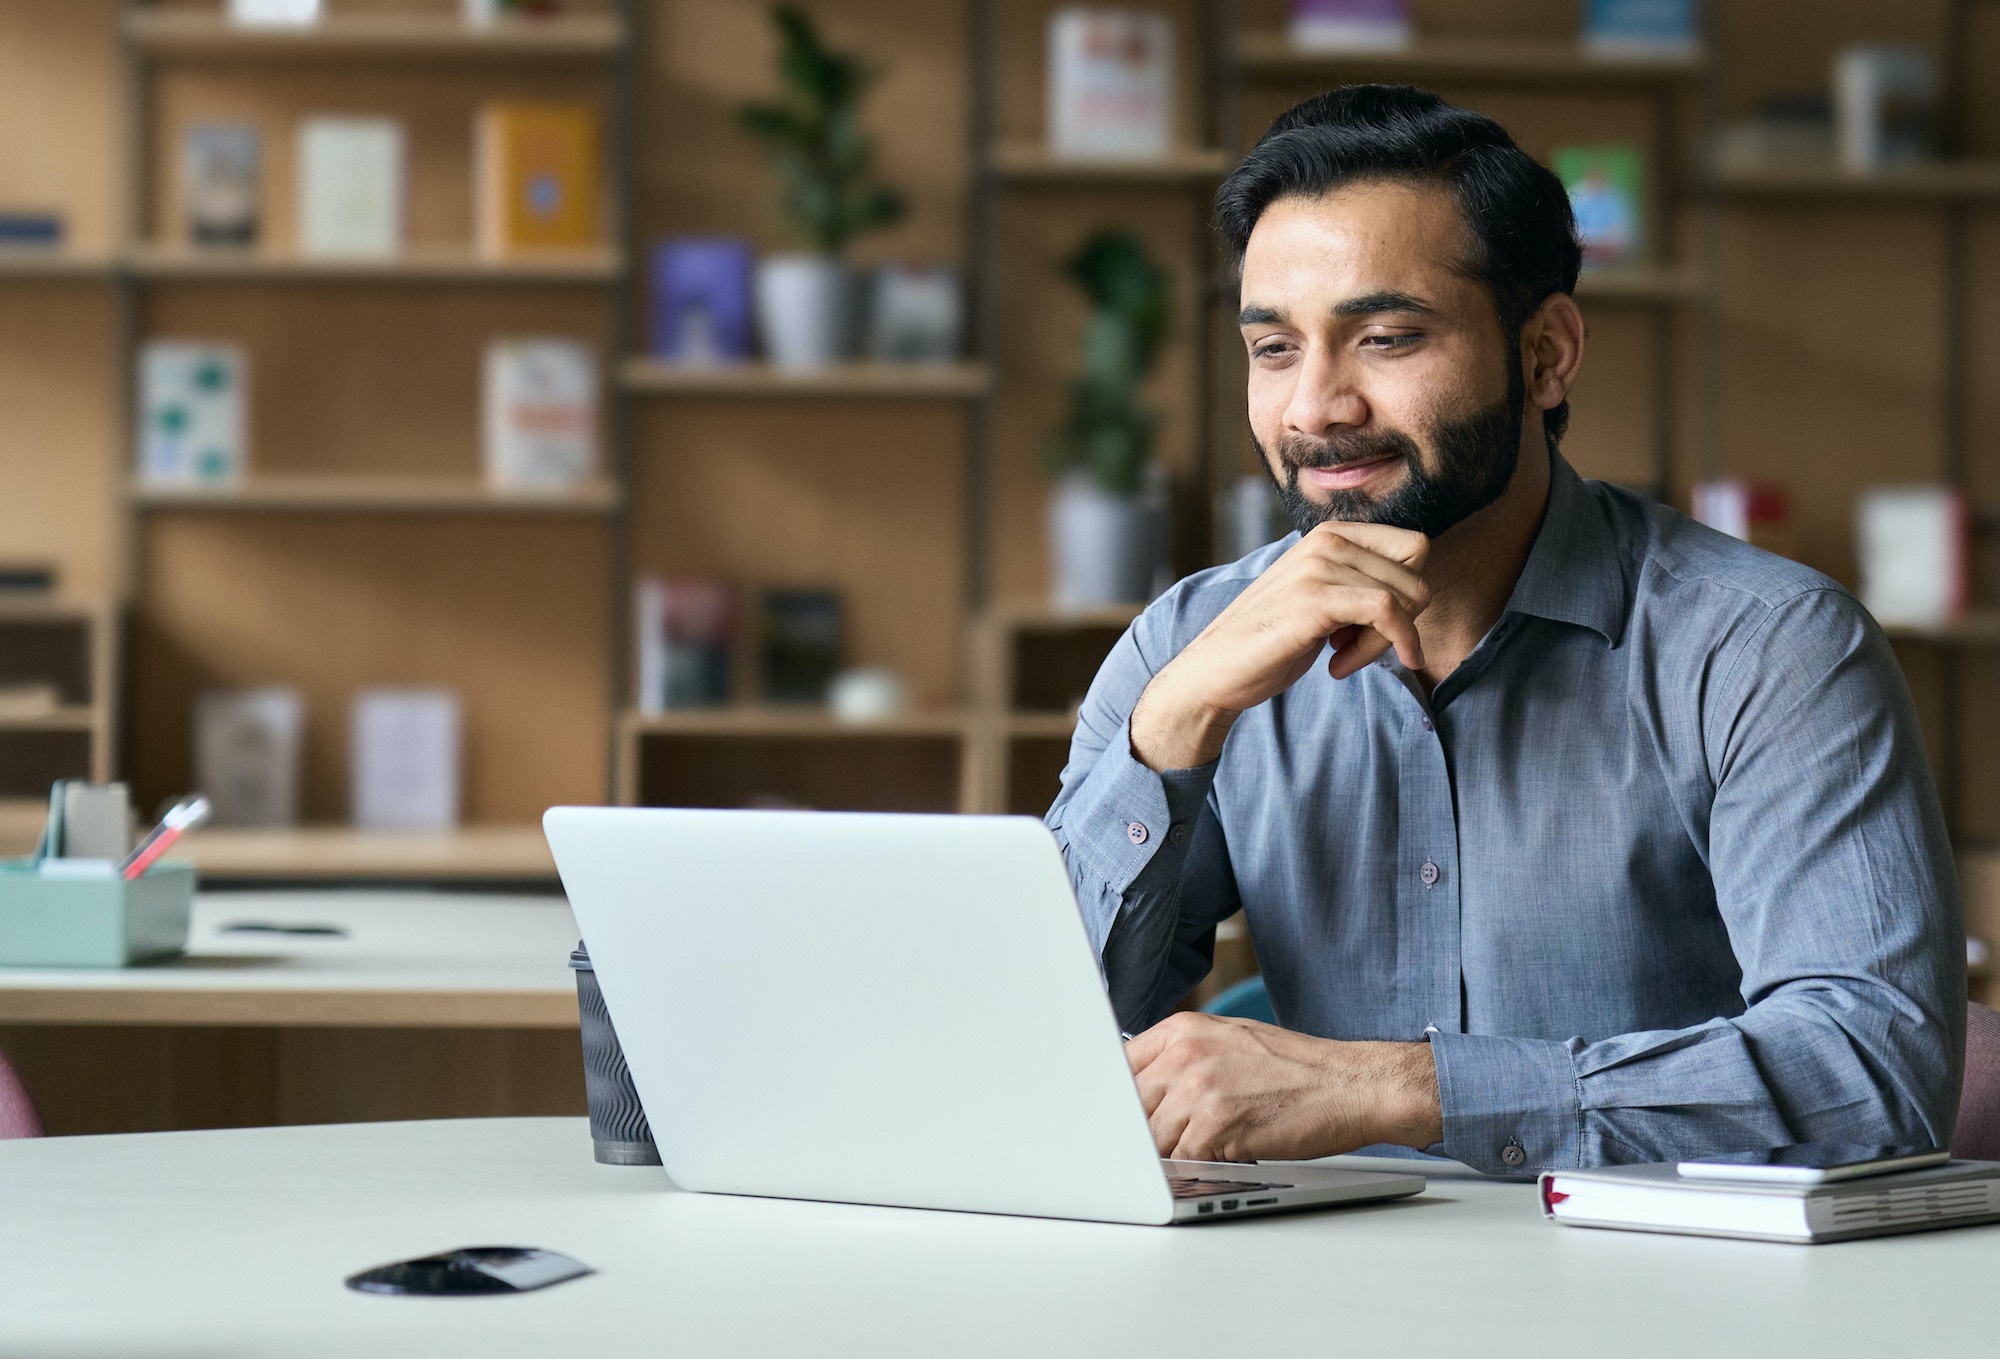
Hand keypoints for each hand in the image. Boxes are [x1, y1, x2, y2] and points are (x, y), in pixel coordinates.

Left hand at [1125, 1011, 1441, 1162]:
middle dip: (1136, 1133)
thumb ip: (1180, 1059)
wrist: (1350, 1085)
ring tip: (1195, 1154)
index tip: (1111, 1121)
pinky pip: (1179, 1160)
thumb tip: (1137, 1090)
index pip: (1116, 1068)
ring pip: (1149, 1139)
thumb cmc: (1295, 1069)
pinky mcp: (1217, 1126)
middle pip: (1127, 1106)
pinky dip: (1190, 1170)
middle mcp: (1184, 1054)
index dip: (1114, 1101)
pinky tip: (1212, 1163)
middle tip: (1146, 1150)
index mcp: (1181, 1029)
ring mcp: (1199, 1089)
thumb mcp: (1228, 1042)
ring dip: (1165, 1156)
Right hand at [1129, 522, 1429, 770]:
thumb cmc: (1270, 640)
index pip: (1414, 548)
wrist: (1214, 669)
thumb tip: (1418, 590)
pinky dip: (1386, 646)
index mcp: (1330, 534)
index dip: (1408, 593)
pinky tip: (1342, 668)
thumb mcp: (1321, 597)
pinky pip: (1388, 613)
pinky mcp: (1315, 599)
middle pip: (1416, 574)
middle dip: (1403, 620)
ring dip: (1384, 642)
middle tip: (1359, 648)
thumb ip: (1359, 583)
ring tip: (1342, 659)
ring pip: (1404, 597)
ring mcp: (1319, 566)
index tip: (1375, 627)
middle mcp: (1327, 540)